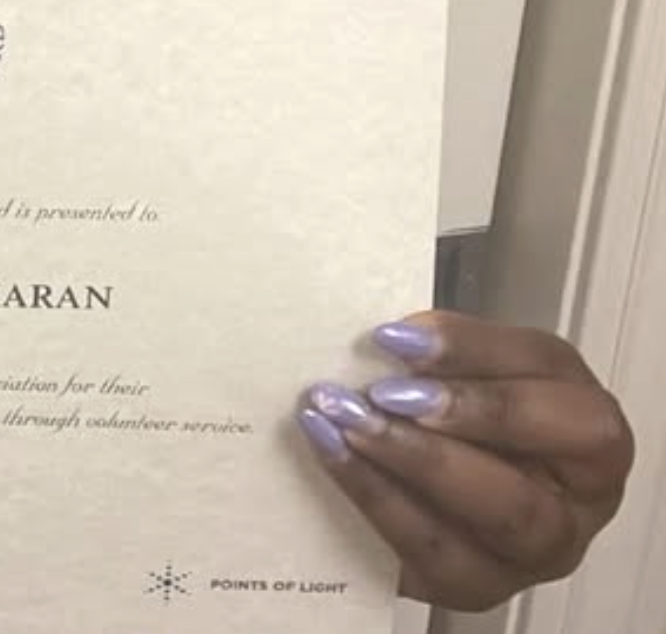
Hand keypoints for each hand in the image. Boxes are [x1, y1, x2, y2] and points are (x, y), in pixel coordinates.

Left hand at [296, 310, 632, 611]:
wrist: (429, 472)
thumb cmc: (463, 403)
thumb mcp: (475, 366)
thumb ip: (451, 353)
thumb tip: (397, 339)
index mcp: (590, 435)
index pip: (556, 393)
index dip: (474, 359)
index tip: (394, 337)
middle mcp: (574, 508)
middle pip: (531, 481)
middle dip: (449, 432)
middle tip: (376, 394)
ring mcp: (527, 559)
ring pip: (486, 525)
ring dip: (405, 466)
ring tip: (339, 422)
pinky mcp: (472, 584)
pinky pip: (428, 553)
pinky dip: (374, 497)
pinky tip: (331, 453)